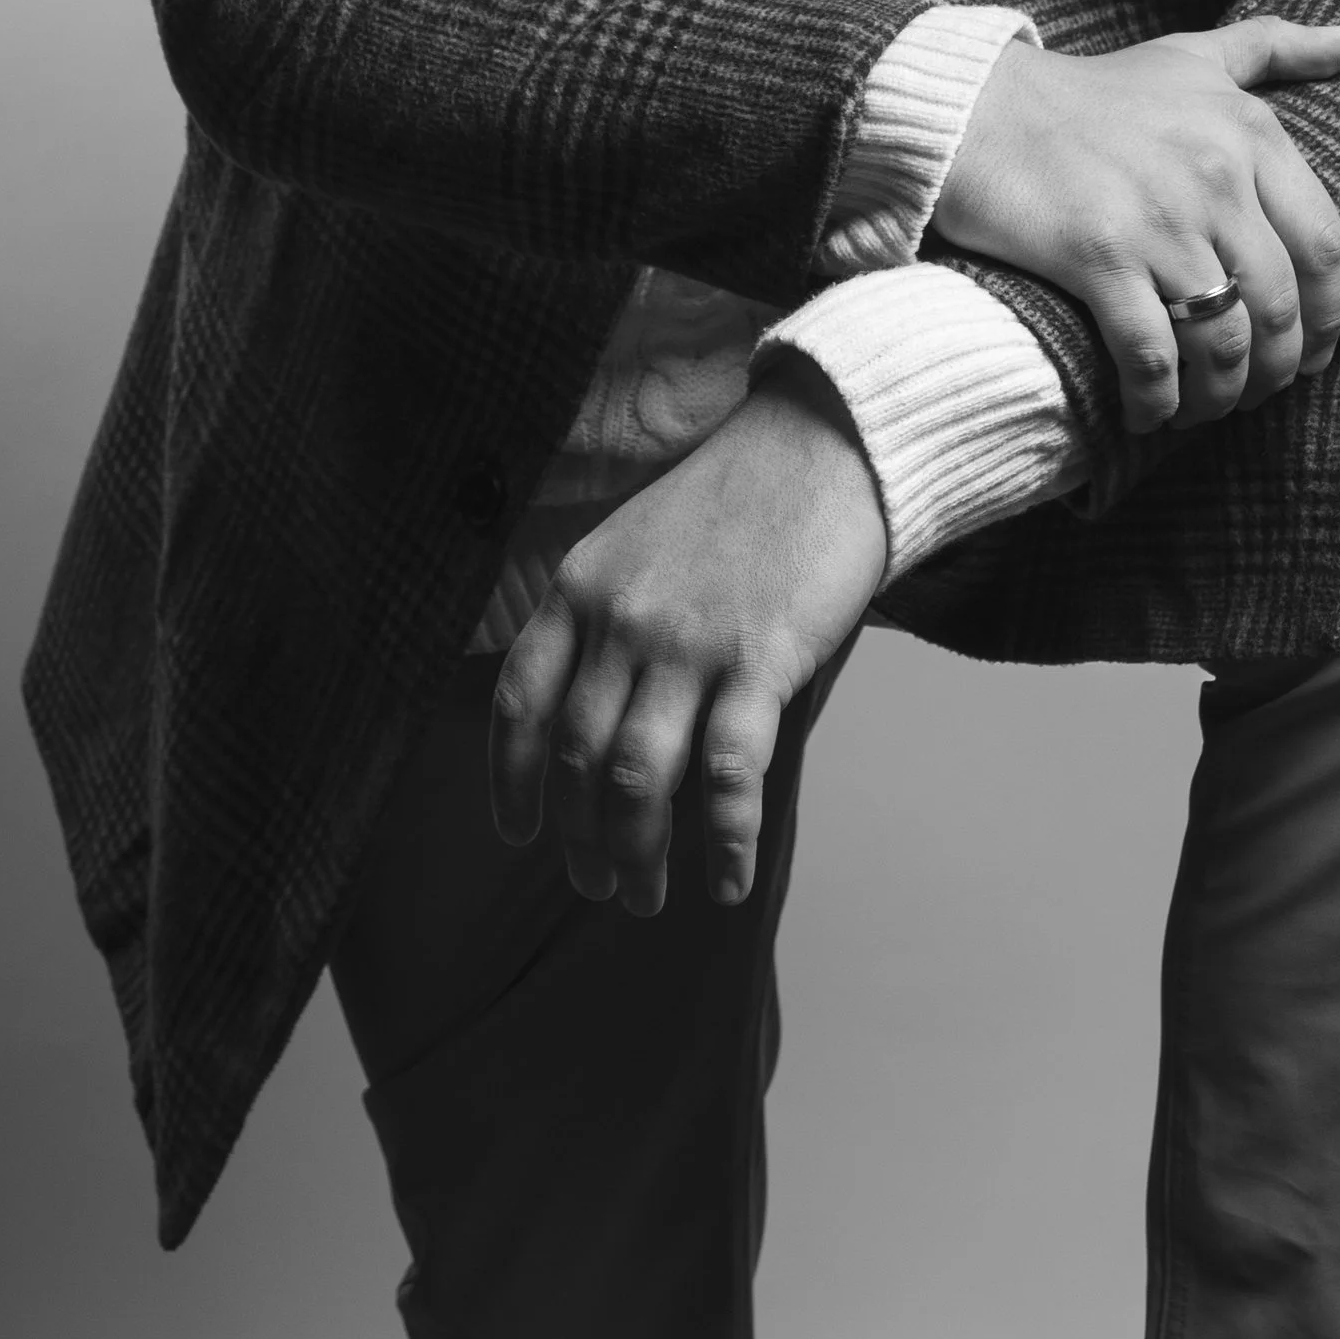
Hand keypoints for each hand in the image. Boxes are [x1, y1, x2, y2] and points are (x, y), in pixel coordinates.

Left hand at [488, 367, 886, 913]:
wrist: (828, 441)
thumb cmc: (739, 494)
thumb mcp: (637, 537)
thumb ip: (603, 612)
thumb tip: (590, 711)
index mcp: (581, 585)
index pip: (518, 700)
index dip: (510, 779)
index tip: (517, 833)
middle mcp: (621, 617)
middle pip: (577, 756)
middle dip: (581, 836)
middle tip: (599, 884)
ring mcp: (689, 640)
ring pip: (638, 778)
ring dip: (638, 854)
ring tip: (646, 898)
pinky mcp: (761, 658)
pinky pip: (729, 774)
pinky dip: (725, 841)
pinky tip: (728, 881)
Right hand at [934, 14, 1339, 432]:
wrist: (980, 108)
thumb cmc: (1091, 89)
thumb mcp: (1192, 54)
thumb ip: (1274, 48)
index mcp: (1250, 133)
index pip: (1325, 244)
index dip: (1327, 313)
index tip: (1311, 348)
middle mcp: (1217, 177)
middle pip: (1279, 305)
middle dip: (1274, 367)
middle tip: (1254, 393)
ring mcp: (1161, 221)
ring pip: (1223, 341)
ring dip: (1220, 394)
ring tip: (1203, 409)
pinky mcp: (1101, 259)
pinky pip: (1152, 356)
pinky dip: (1158, 400)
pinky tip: (1148, 413)